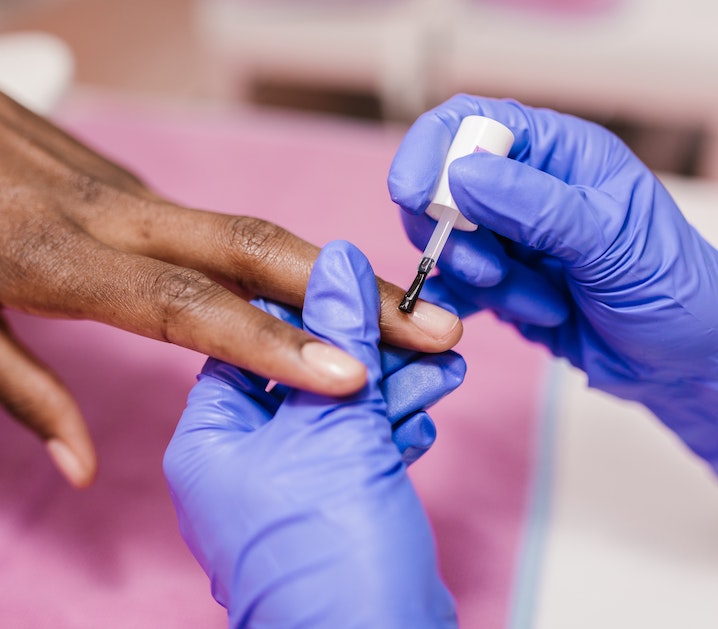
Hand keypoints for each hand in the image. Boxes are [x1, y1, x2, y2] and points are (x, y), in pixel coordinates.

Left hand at [0, 91, 460, 486]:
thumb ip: (25, 394)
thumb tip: (82, 468)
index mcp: (66, 256)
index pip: (192, 305)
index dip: (275, 342)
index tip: (348, 375)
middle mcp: (119, 216)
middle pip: (258, 250)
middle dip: (353, 292)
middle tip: (430, 326)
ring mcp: (133, 192)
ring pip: (255, 233)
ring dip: (337, 273)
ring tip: (408, 311)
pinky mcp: (134, 185)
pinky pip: (222, 227)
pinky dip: (286, 261)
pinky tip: (328, 289)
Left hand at [164, 240, 460, 626]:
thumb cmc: (331, 548)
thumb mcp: (335, 423)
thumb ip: (337, 338)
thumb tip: (336, 261)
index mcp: (212, 439)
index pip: (254, 344)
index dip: (313, 311)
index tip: (364, 287)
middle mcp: (241, 462)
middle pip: (306, 376)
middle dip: (370, 353)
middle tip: (423, 327)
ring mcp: (286, 488)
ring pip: (340, 412)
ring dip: (394, 388)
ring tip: (445, 366)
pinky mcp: (329, 506)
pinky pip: (357, 448)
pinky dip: (392, 428)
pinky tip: (423, 415)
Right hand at [388, 94, 717, 469]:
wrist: (678, 359)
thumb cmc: (669, 288)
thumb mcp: (609, 240)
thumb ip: (535, 206)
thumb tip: (459, 175)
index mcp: (557, 152)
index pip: (470, 123)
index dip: (429, 150)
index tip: (411, 195)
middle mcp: (525, 188)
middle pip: (441, 189)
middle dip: (459, 237)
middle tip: (494, 272)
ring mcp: (508, 235)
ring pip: (447, 244)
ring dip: (485, 282)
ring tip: (545, 302)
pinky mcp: (499, 280)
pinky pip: (455, 284)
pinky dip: (474, 305)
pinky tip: (530, 313)